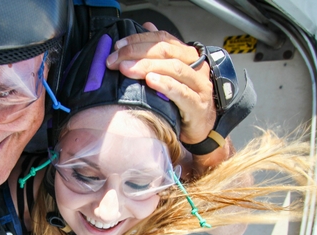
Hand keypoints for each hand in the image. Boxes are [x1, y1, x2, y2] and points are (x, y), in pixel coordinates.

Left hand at [106, 22, 215, 144]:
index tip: (118, 47)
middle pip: (166, 51)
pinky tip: (150, 81)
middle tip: (116, 60)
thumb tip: (146, 26)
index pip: (162, 39)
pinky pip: (181, 91)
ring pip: (174, 68)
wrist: (200, 126)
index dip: (139, 40)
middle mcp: (196, 66)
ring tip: (127, 69)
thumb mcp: (171, 74)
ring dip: (147, 66)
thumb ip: (160, 51)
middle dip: (137, 53)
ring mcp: (199, 84)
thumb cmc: (183, 99)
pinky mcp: (198, 104)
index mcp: (187, 55)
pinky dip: (165, 84)